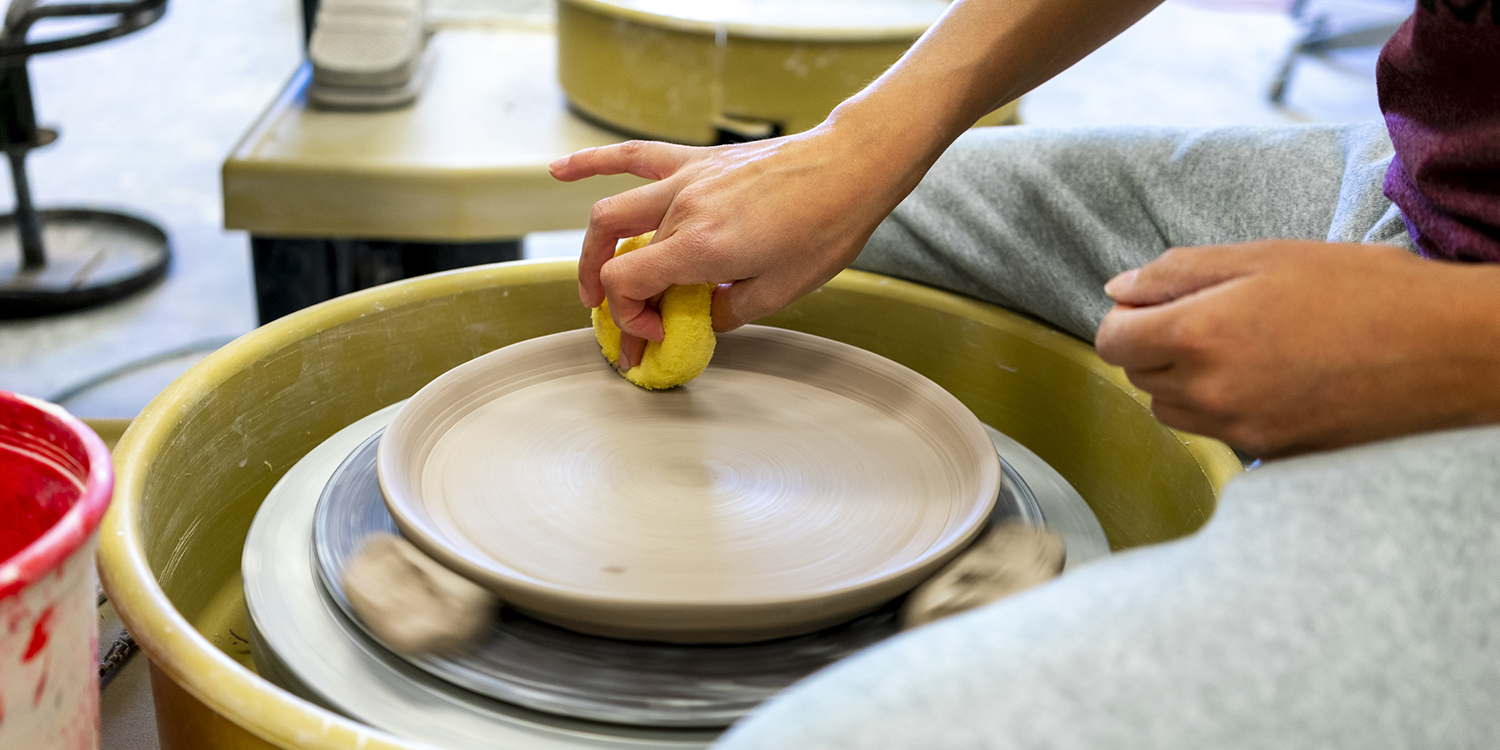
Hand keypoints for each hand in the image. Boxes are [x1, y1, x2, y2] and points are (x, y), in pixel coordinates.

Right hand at [550, 124, 909, 369]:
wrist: (850, 168)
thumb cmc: (825, 228)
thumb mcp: (778, 292)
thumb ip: (726, 312)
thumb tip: (699, 319)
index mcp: (701, 247)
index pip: (626, 283)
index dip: (629, 317)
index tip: (657, 333)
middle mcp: (683, 210)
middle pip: (615, 254)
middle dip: (609, 299)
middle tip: (621, 327)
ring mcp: (686, 181)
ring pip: (612, 212)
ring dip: (592, 250)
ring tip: (589, 282)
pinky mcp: (697, 162)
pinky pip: (634, 157)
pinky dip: (592, 162)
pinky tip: (559, 171)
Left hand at [1096, 241, 1499, 457]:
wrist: (1448, 351)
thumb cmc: (1362, 290)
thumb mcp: (1265, 258)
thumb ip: (1179, 273)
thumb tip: (1118, 290)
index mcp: (1197, 334)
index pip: (1112, 341)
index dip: (1127, 318)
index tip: (1156, 304)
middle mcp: (1208, 392)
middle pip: (1138, 376)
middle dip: (1156, 345)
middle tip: (1213, 315)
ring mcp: (1239, 430)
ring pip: (1172, 410)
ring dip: (1184, 380)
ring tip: (1243, 346)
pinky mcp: (1270, 454)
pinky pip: (1216, 432)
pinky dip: (1222, 408)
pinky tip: (1268, 378)